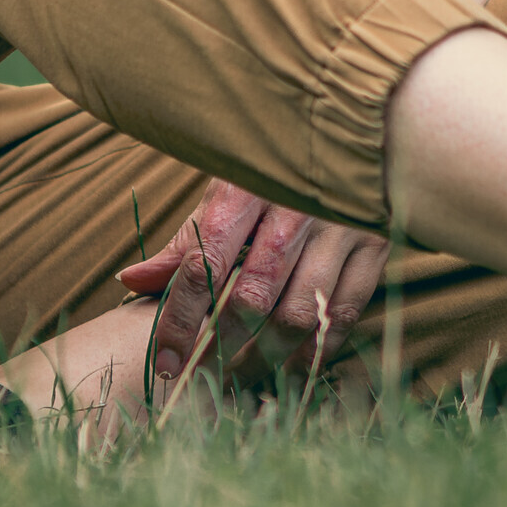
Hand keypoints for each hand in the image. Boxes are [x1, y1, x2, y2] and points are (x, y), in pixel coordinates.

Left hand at [113, 181, 397, 398]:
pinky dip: (315, 350)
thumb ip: (188, 241)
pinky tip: (292, 364)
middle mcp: (297, 208)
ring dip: (264, 357)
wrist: (362, 127)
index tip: (165, 361)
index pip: (205, 263)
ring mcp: (342, 228)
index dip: (180, 319)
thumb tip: (130, 280)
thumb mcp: (230, 189)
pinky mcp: (376, 247)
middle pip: (252, 296)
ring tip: (239, 376)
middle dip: (219, 347)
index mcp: (249, 188)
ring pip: (299, 314)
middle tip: (199, 378)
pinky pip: (343, 315)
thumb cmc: (279, 168)